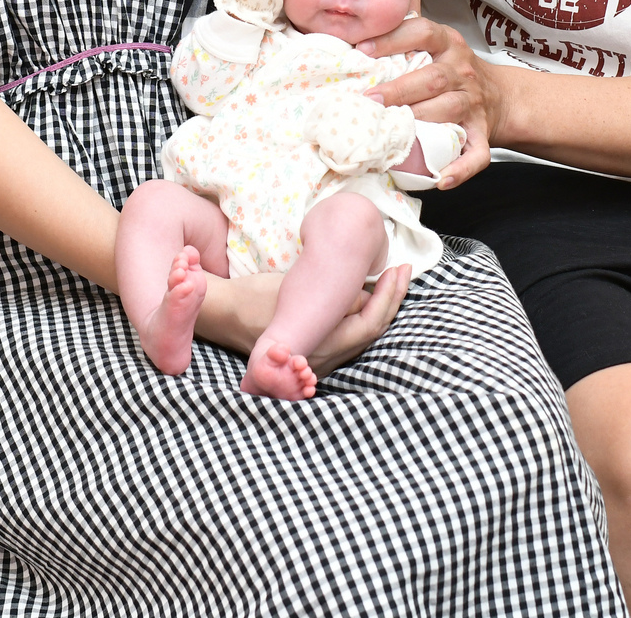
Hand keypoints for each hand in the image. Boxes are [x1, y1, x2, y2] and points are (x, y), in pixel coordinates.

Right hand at [195, 266, 410, 375]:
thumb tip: (367, 295)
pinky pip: (351, 337)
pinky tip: (372, 295)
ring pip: (364, 336)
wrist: (227, 314)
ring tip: (394, 278)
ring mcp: (320, 360)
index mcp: (320, 344)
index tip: (395, 269)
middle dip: (392, 299)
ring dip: (382, 306)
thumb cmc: (256, 297)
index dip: (387, 297)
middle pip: (372, 332)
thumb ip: (332, 299)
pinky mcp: (316, 354)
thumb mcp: (294, 291)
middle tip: (403, 271)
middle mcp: (324, 359)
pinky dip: (366, 314)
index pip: (368, 324)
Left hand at [362, 17, 497, 186]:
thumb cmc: (453, 71)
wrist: (501, 96)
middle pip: (432, 78)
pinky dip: (461, 168)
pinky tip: (441, 179)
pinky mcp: (482, 133)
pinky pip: (476, 153)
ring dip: (420, 121)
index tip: (363, 50)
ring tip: (392, 132)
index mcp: (448, 44)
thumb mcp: (437, 44)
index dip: (392, 39)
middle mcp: (462, 72)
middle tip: (369, 99)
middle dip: (399, 89)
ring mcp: (474, 104)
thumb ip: (405, 36)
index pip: (422, 33)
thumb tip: (355, 34)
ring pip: (449, 111)